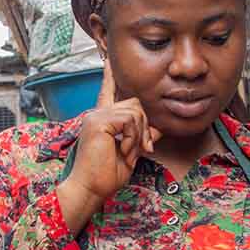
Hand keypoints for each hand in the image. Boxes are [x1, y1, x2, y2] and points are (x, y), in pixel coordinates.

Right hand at [56, 61, 161, 232]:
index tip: (108, 60)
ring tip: (128, 153)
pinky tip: (123, 150)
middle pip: (135, 104)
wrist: (91, 189)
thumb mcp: (130, 152)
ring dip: (139, 135)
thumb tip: (158, 128)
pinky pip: (130, 120)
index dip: (109, 76)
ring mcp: (96, 116)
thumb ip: (140, 136)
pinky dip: (132, 137)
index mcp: (102, 120)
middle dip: (145, 127)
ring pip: (135, 112)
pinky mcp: (99, 121)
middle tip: (142, 149)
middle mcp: (97, 114)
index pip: (107, 92)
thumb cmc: (105, 176)